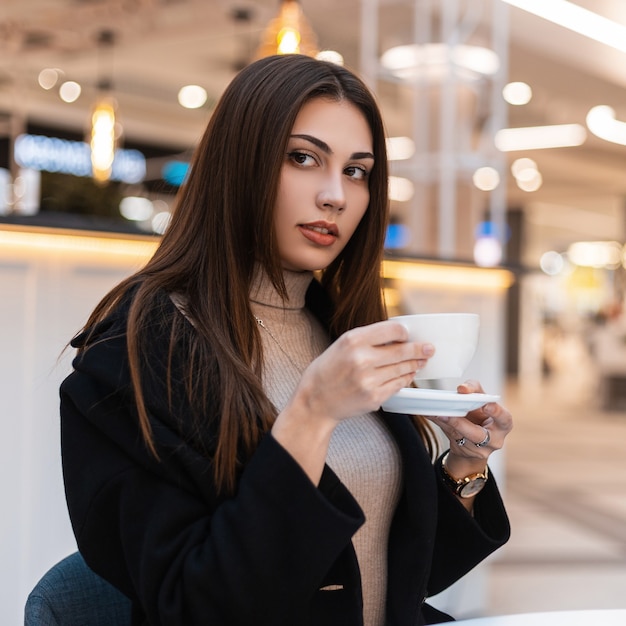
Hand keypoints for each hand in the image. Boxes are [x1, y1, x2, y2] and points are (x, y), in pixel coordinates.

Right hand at [291, 320, 433, 424]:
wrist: (314, 401)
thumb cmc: (328, 370)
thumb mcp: (342, 345)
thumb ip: (368, 339)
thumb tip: (398, 336)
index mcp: (353, 340)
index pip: (393, 330)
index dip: (404, 333)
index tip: (408, 335)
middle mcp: (362, 359)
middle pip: (403, 350)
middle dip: (420, 349)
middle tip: (429, 349)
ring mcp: (369, 380)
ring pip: (404, 369)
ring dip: (415, 364)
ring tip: (421, 361)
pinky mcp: (374, 397)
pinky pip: (398, 385)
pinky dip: (405, 379)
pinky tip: (407, 375)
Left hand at [426, 379, 512, 476]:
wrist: (475, 439)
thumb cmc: (481, 415)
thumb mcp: (482, 399)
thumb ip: (474, 389)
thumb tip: (462, 389)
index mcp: (503, 424)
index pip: (504, 418)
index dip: (496, 412)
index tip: (486, 405)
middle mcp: (494, 440)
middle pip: (478, 434)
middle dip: (462, 424)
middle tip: (449, 414)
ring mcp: (479, 449)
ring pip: (461, 437)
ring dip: (447, 424)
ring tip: (437, 414)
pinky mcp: (464, 451)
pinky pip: (449, 436)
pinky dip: (440, 424)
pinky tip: (431, 415)